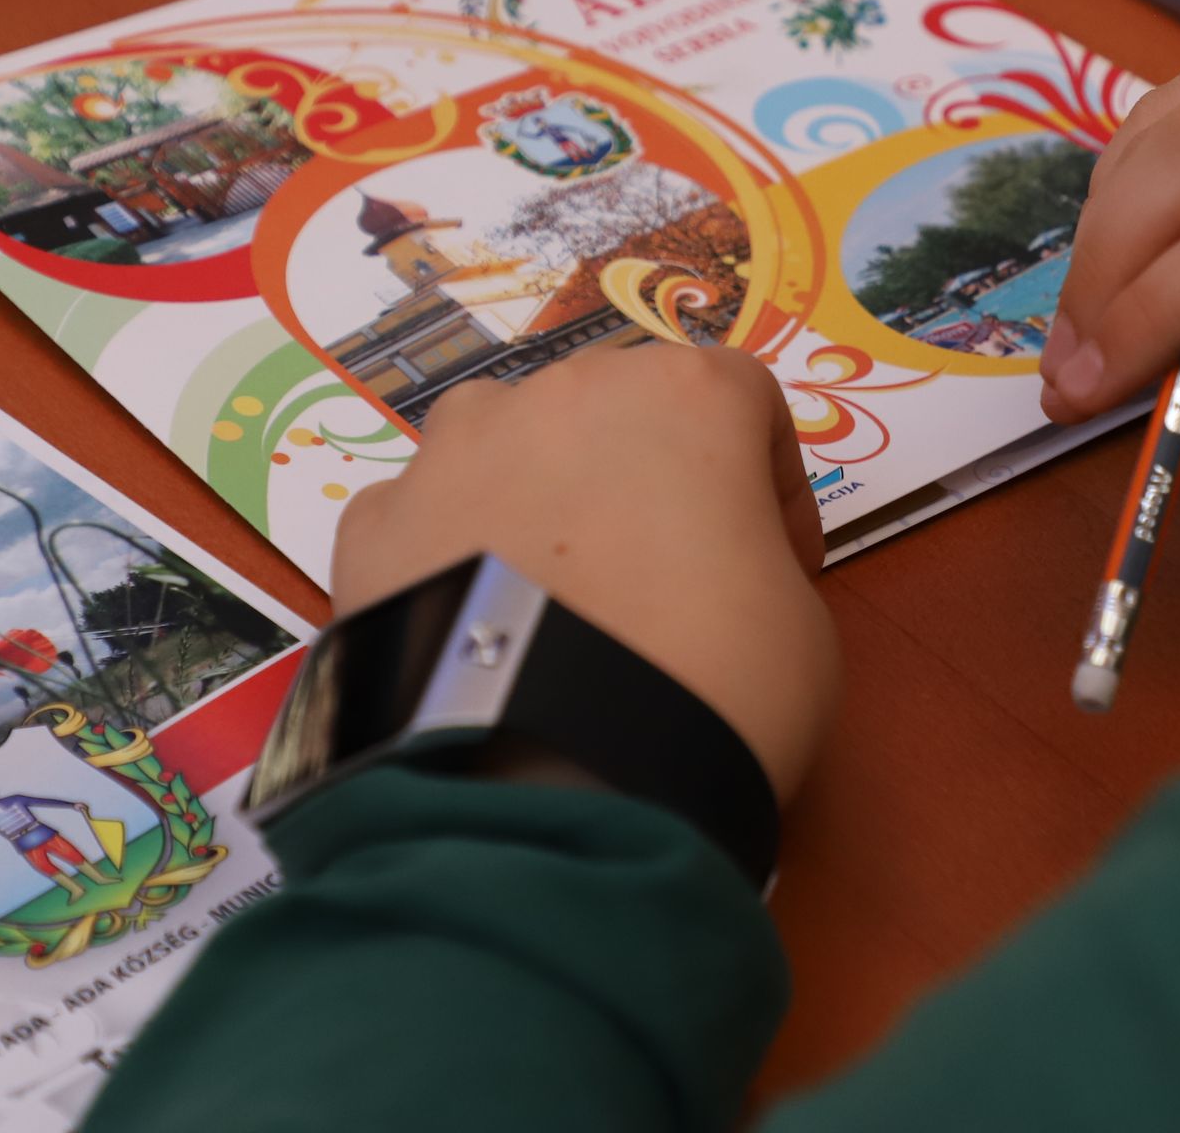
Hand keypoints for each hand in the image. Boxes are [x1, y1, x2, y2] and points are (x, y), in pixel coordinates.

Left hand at [331, 342, 838, 802]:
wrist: (556, 788)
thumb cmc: (714, 689)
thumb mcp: (804, 629)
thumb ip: (765, 562)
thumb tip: (716, 577)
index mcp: (687, 395)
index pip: (746, 401)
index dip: (768, 485)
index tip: (773, 559)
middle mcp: (562, 391)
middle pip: (619, 412)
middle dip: (647, 481)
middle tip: (666, 581)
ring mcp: (454, 448)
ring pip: (509, 445)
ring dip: (540, 497)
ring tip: (555, 598)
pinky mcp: (375, 521)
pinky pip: (428, 519)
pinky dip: (454, 557)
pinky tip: (478, 632)